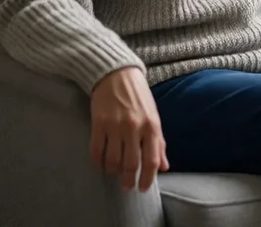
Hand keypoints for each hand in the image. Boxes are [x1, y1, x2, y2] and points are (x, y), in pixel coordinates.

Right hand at [90, 67, 169, 192]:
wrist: (117, 73)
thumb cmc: (138, 95)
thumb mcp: (153, 115)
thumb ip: (159, 142)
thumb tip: (164, 166)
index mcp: (151, 125)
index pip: (151, 160)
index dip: (147, 178)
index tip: (143, 188)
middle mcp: (135, 126)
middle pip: (131, 164)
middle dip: (128, 180)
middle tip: (126, 185)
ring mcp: (116, 125)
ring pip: (113, 161)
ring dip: (113, 171)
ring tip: (114, 171)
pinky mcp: (99, 123)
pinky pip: (97, 151)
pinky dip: (98, 162)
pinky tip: (101, 163)